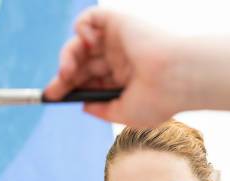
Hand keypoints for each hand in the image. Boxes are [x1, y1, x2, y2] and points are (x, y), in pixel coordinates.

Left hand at [45, 7, 184, 126]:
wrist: (177, 78)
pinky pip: (90, 18)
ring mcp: (119, 39)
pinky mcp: (119, 22)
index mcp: (123, 77)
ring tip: (68, 72)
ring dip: (67, 57)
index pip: (89, 79)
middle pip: (81, 63)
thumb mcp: (125, 113)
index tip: (53, 97)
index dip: (69, 86)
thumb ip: (103, 110)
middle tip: (53, 91)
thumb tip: (83, 105)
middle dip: (63, 76)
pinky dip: (80, 29)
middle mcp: (120, 57)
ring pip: (81, 43)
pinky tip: (87, 45)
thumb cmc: (159, 100)